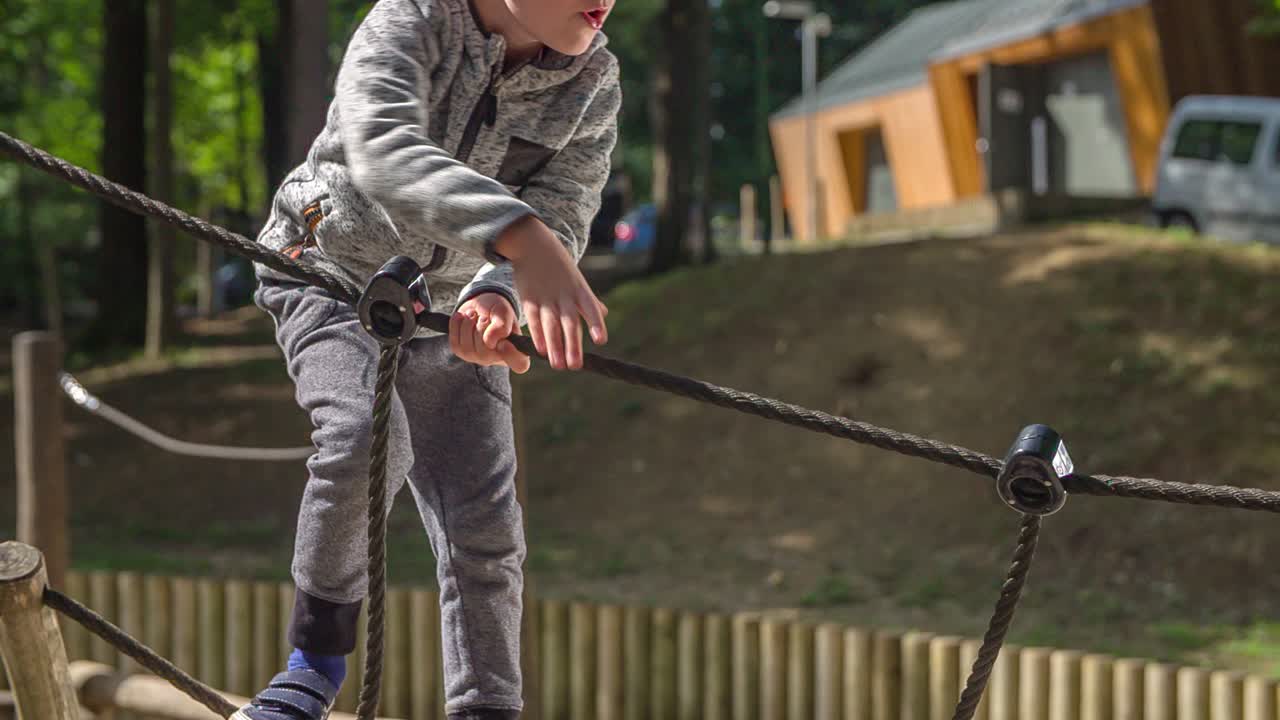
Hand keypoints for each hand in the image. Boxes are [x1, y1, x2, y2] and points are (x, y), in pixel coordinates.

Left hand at [449, 293, 531, 373]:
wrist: (480, 305)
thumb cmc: (496, 310)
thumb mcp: (504, 312)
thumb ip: (502, 326)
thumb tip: (490, 342)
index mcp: (515, 350)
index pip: (520, 364)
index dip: (511, 355)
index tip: (504, 341)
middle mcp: (497, 359)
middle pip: (485, 353)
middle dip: (481, 328)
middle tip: (484, 317)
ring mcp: (478, 358)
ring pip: (468, 348)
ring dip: (468, 324)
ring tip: (473, 315)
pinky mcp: (462, 353)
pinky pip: (455, 343)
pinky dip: (456, 325)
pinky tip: (462, 317)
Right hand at [494, 215, 607, 369]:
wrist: (532, 244)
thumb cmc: (558, 265)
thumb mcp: (577, 279)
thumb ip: (589, 299)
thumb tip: (604, 314)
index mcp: (579, 290)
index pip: (590, 308)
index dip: (595, 324)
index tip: (600, 341)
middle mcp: (564, 295)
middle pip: (569, 323)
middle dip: (572, 345)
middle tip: (575, 366)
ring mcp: (546, 298)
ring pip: (551, 325)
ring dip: (555, 347)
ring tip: (558, 365)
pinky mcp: (529, 299)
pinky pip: (534, 320)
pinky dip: (537, 336)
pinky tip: (540, 351)